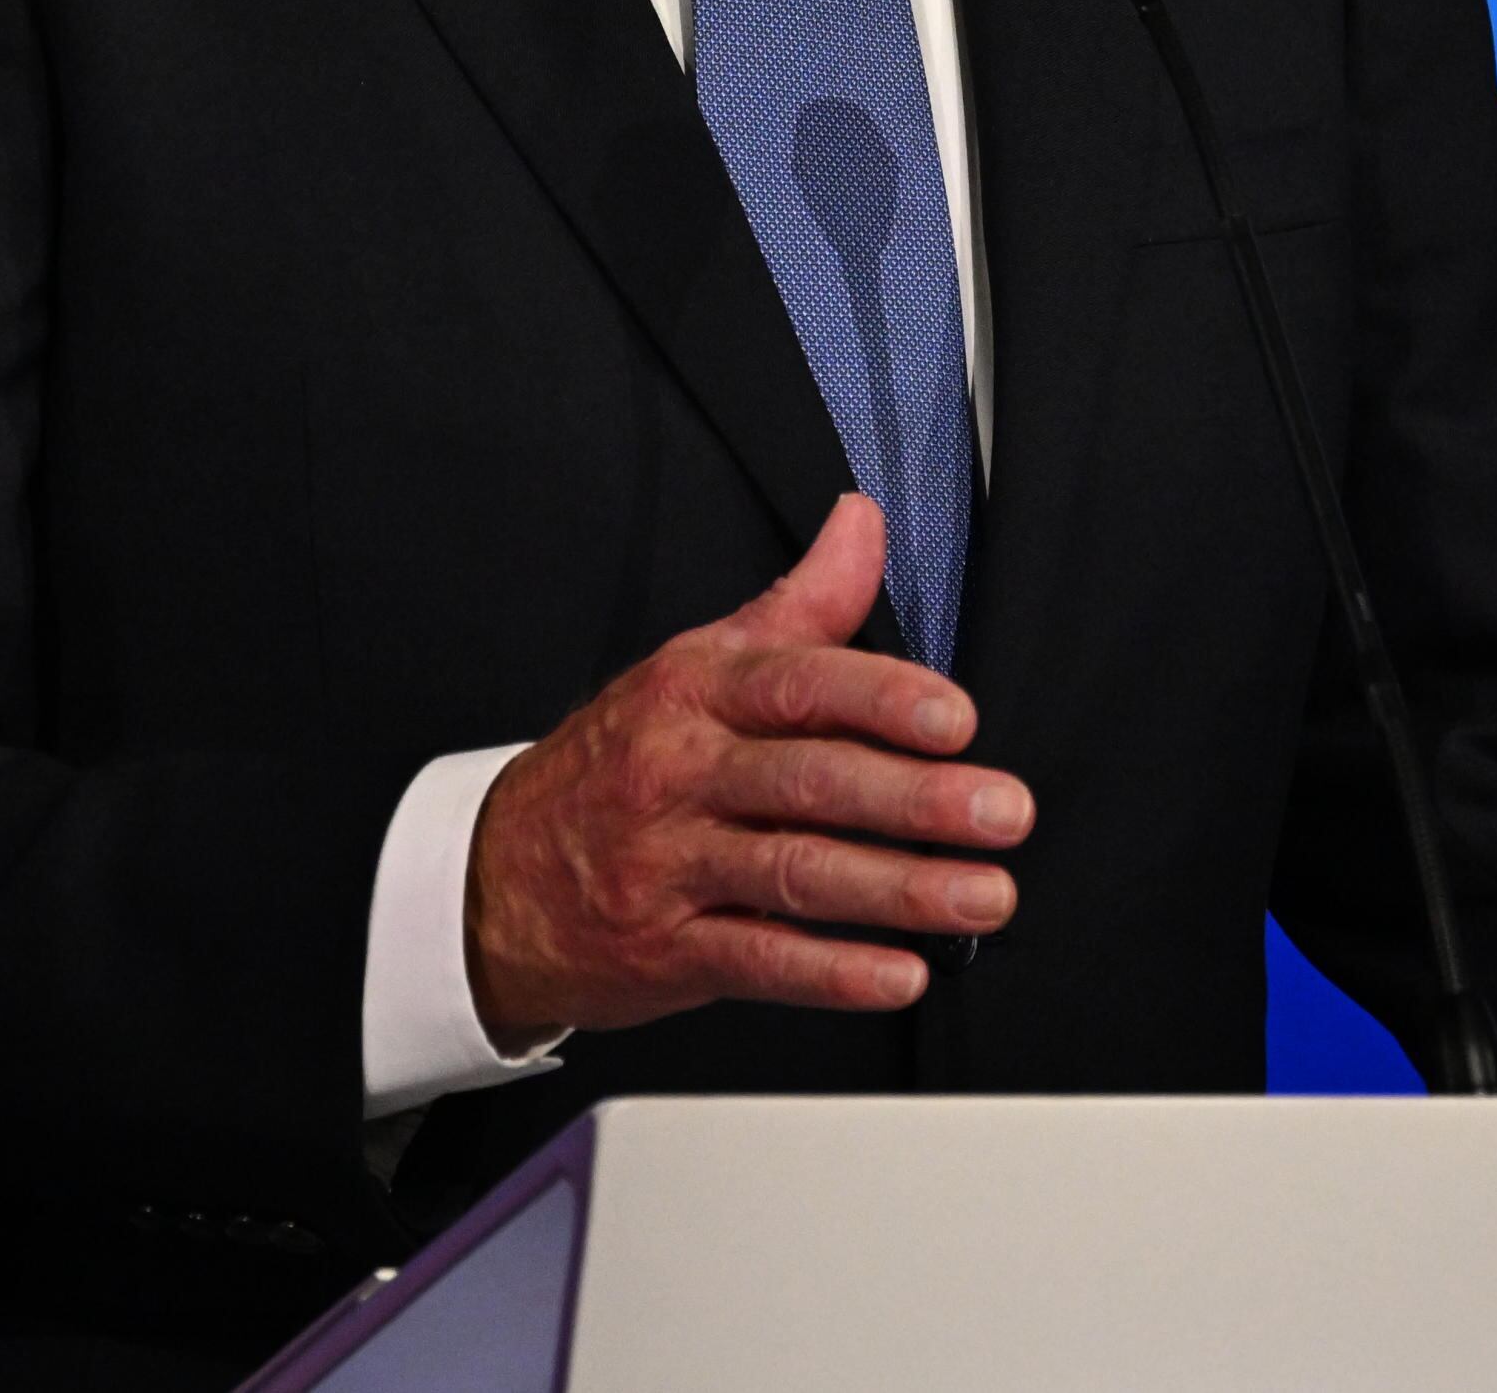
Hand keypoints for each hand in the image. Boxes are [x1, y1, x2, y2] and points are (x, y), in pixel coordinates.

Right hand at [462, 494, 1032, 1047]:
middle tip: (1001, 813)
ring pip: (795, 873)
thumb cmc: (616, 763)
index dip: (882, 698)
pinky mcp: (668, 948)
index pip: (797, 684)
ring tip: (982, 896)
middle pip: (809, 780)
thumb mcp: (695, 665)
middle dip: (917, 799)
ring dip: (901, 890)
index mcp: (696, 691)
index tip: (956, 719)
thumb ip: (798, 605)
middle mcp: (682, 772)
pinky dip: (834, 972)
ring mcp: (671, 863)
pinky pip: (760, 960)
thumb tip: (862, 523)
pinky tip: (900, 973)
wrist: (495, 876)